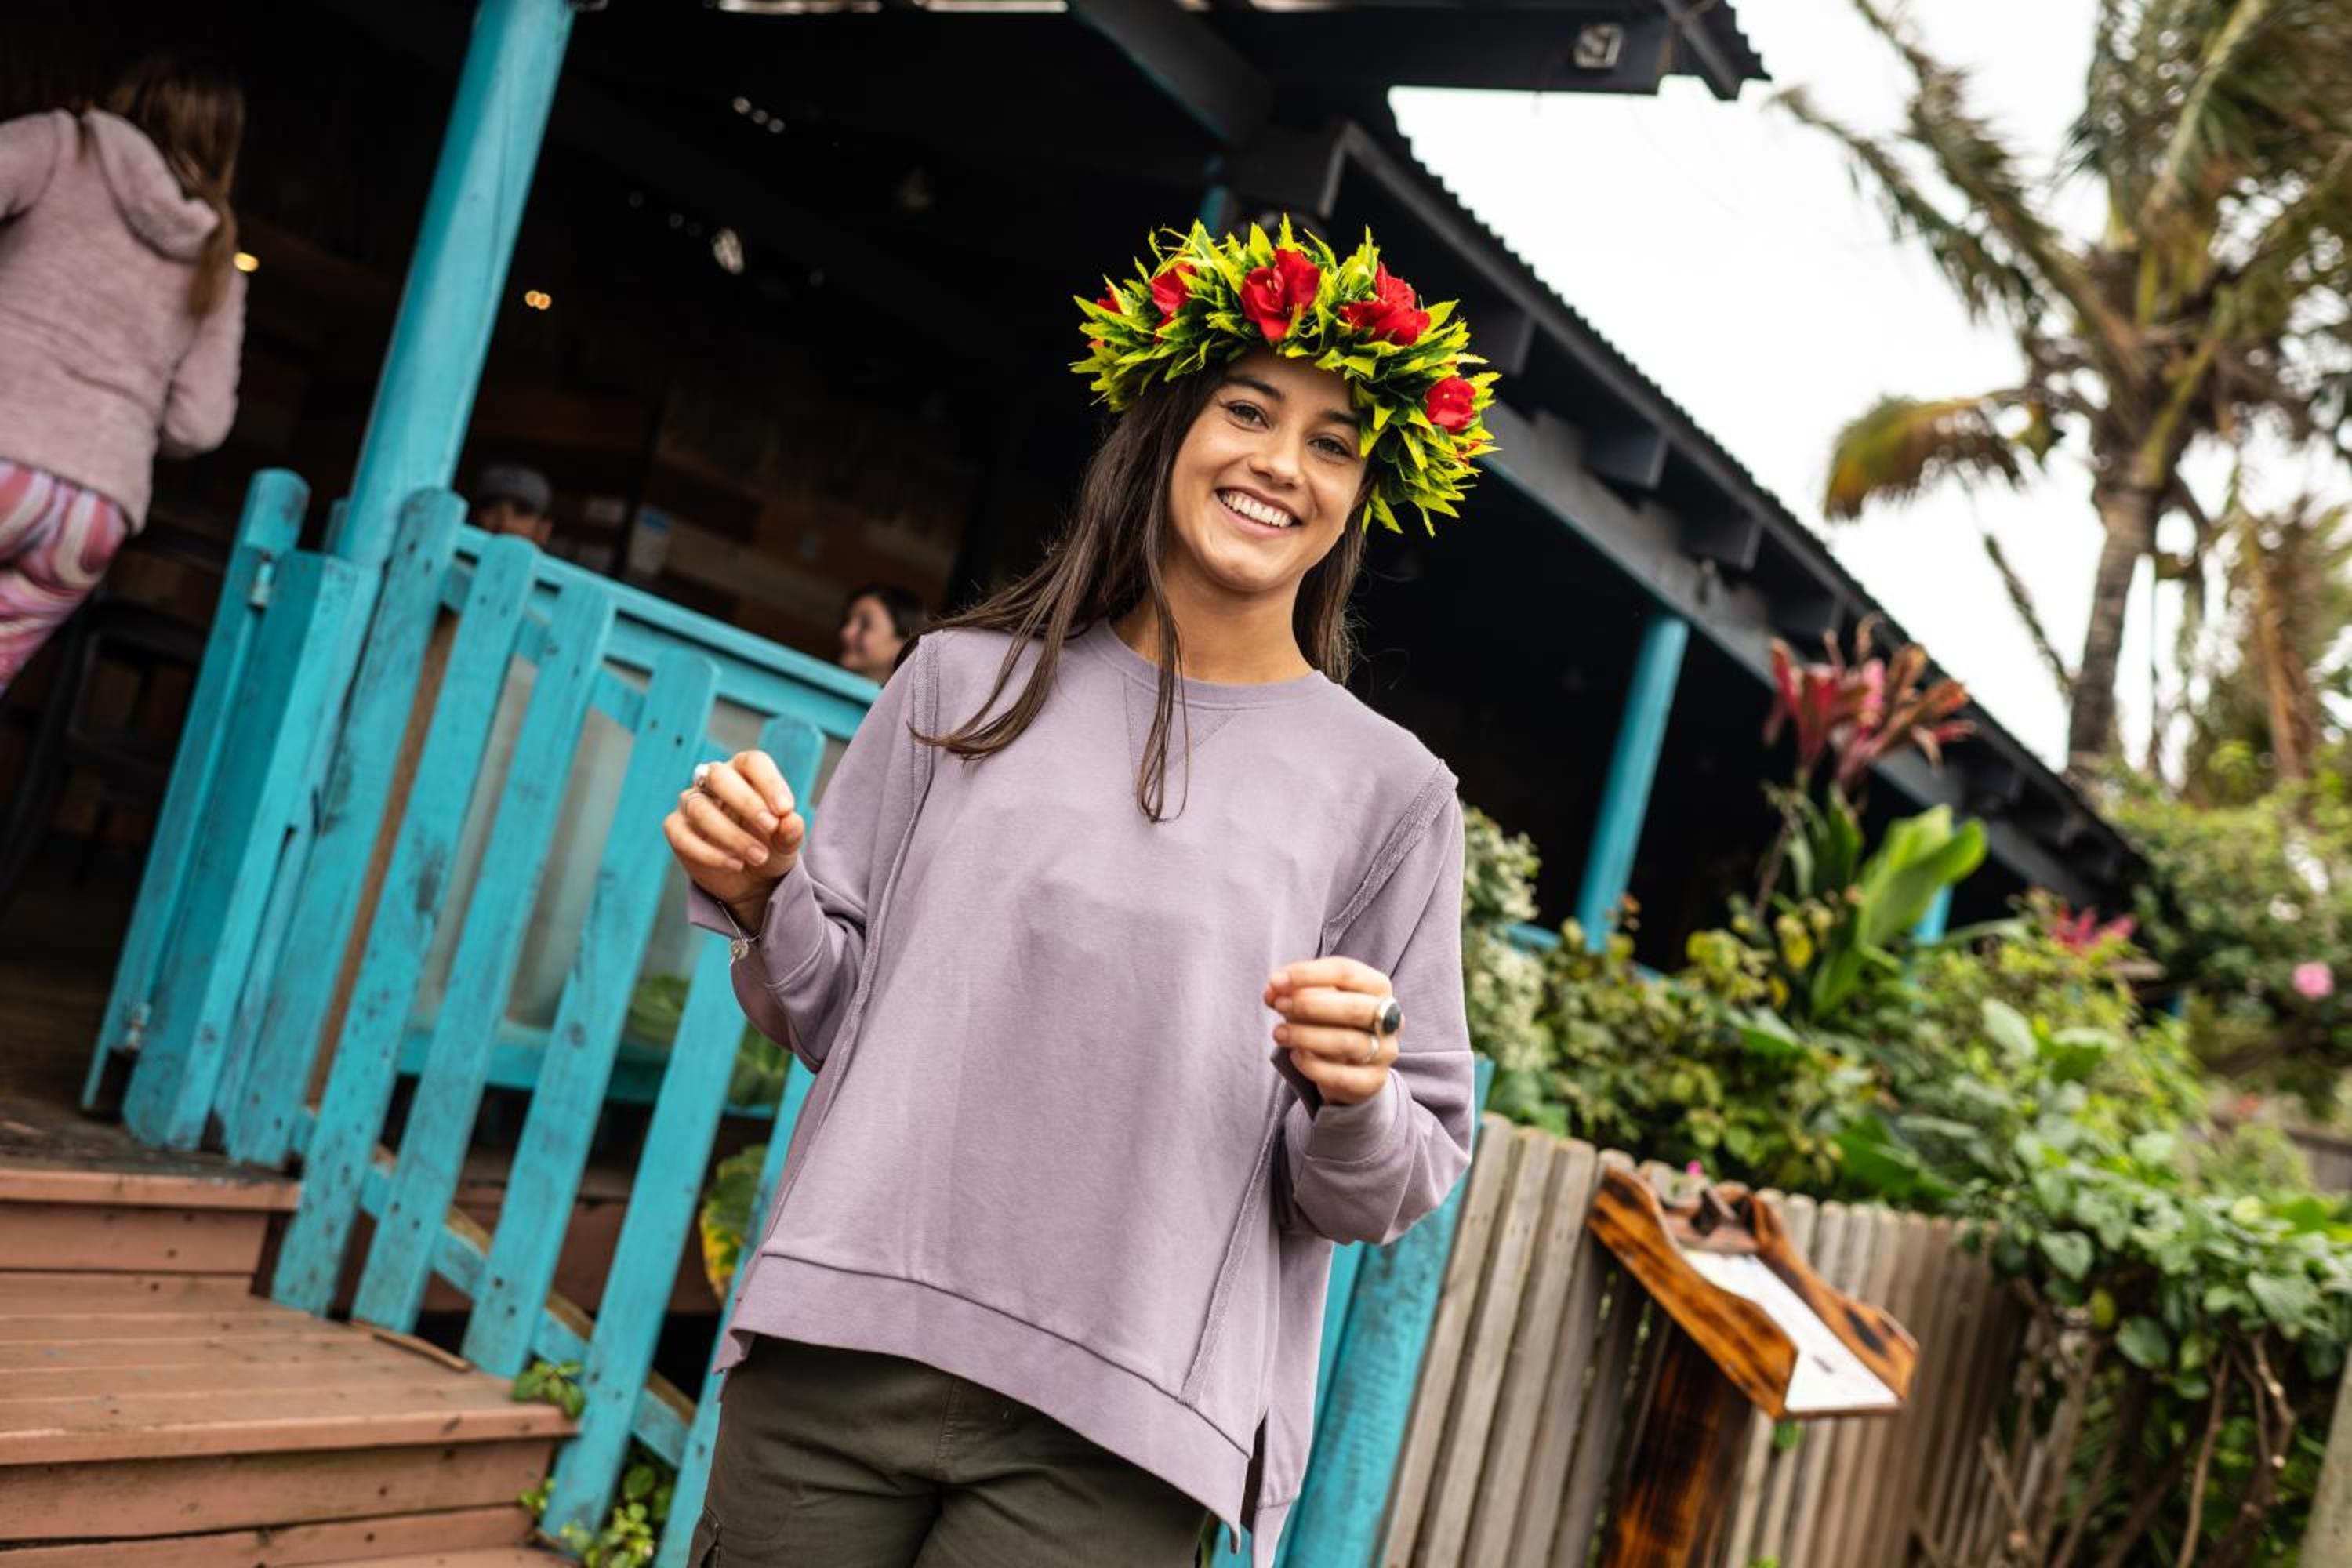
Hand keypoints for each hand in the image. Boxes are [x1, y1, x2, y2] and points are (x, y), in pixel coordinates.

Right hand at [663, 750, 805, 930]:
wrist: (751, 880)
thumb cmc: (771, 847)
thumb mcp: (786, 842)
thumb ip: (790, 831)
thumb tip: (791, 820)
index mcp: (745, 772)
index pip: (753, 762)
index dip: (769, 782)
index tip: (786, 809)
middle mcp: (714, 781)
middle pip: (719, 776)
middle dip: (746, 802)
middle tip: (771, 827)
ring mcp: (691, 803)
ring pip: (700, 809)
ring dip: (731, 835)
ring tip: (758, 856)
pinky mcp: (676, 828)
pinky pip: (681, 836)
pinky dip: (709, 854)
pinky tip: (735, 865)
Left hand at [1266, 957, 1398, 1107]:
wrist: (1349, 1065)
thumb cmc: (1330, 1020)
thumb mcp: (1313, 999)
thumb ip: (1293, 990)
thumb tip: (1273, 990)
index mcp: (1377, 986)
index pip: (1345, 972)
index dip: (1307, 974)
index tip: (1276, 981)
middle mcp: (1389, 1017)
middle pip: (1353, 1007)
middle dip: (1309, 1005)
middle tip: (1279, 1006)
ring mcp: (1385, 1051)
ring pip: (1347, 1043)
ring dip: (1306, 1036)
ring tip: (1279, 1033)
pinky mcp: (1373, 1081)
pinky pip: (1343, 1076)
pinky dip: (1314, 1066)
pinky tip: (1295, 1056)